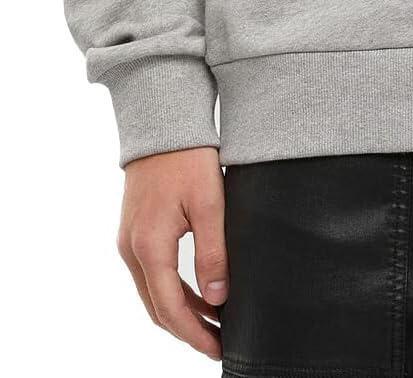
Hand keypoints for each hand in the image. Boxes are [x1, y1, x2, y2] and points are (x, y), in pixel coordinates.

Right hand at [117, 146, 227, 359]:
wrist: (163, 125)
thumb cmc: (188, 159)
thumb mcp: (210, 204)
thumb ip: (213, 254)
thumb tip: (218, 298)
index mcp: (149, 247)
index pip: (170, 308)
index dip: (194, 334)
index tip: (218, 348)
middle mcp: (132, 249)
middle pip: (157, 307)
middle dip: (188, 330)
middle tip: (219, 343)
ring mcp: (130, 241)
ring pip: (154, 292)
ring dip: (182, 312)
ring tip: (216, 323)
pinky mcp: (136, 232)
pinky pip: (153, 274)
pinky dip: (174, 290)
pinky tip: (200, 294)